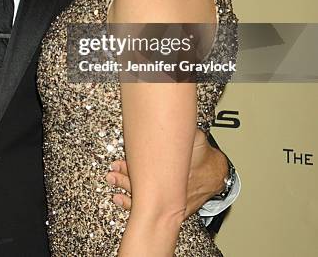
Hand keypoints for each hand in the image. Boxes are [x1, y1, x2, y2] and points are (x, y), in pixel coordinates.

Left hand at [106, 130, 227, 216]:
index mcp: (173, 168)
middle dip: (125, 178)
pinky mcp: (172, 207)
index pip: (147, 169)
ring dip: (127, 190)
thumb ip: (182, 131)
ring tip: (112, 183)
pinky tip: (121, 199)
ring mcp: (171, 198)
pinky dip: (134, 205)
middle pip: (143, 184)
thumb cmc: (204, 154)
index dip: (131, 166)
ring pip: (145, 197)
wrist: (217, 173)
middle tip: (112, 174)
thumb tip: (170, 119)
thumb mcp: (195, 137)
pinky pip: (151, 209)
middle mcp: (171, 185)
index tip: (118, 163)